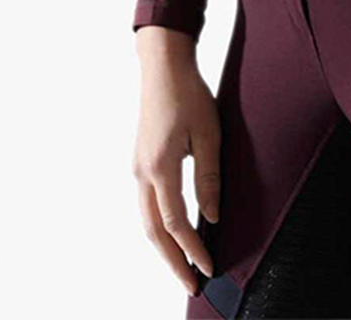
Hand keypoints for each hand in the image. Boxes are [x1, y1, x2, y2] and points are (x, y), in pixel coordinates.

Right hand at [133, 27, 221, 293]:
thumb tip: (213, 215)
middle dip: (173, 261)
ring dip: (164, 248)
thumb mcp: (209, 133)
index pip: (176, 223)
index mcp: (160, 167)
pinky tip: (173, 234)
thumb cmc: (189, 94)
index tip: (209, 267)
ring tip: (184, 266)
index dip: (193, 248)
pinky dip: (158, 227)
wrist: (162, 66)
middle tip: (193, 284)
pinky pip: (146, 205)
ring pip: (146, 221)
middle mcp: (142, 173)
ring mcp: (137, 168)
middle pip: (154, 232)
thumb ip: (209, 176)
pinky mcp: (140, 162)